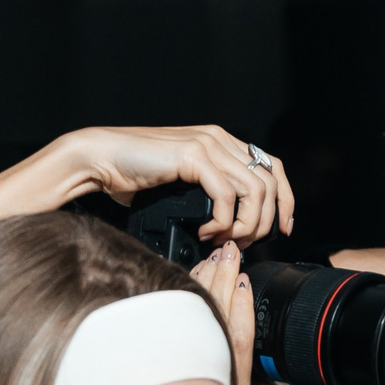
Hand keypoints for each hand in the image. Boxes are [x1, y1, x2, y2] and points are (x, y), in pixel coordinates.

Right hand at [63, 124, 287, 242]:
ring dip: (245, 225)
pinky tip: (204, 232)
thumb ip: (206, 196)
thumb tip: (226, 227)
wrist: (99, 160)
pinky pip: (226, 195)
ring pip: (255, 190)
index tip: (281, 229)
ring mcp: (208, 144)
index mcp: (221, 143)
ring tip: (222, 241)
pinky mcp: (193, 155)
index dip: (284, 201)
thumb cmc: (131, 177)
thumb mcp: (180, 187)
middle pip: (271, 181)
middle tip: (243, 245)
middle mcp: (220, 139)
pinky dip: (221, 222)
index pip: (272, 168)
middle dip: (265, 221)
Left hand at [189, 242, 282, 384]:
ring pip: (197, 305)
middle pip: (216, 311)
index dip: (241, 305)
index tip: (245, 281)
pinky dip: (188, 286)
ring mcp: (189, 349)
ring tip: (218, 255)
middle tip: (231, 252)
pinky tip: (197, 271)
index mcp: (234, 377)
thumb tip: (291, 380)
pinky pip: (180, 307)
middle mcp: (210, 361)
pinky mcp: (171, 340)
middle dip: (224, 276)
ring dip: (207, 275)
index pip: (238, 336)